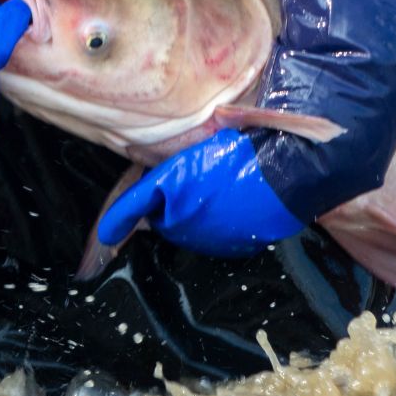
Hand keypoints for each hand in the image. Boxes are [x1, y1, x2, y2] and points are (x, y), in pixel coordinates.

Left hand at [96, 129, 301, 257]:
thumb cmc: (243, 150)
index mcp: (171, 189)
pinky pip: (214, 238)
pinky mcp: (232, 249)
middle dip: (167, 206)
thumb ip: (166, 160)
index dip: (117, 220)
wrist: (288, 172)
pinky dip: (217, 226)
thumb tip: (135, 152)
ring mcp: (207, 239)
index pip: (133, 207)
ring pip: (188, 230)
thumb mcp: (198, 147)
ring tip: (215, 192)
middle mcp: (182, 221)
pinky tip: (233, 206)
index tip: (107, 233)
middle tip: (189, 184)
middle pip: (163, 219)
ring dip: (191, 217)